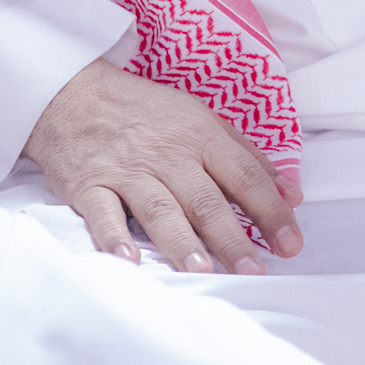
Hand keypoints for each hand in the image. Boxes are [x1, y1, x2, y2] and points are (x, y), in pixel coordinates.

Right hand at [24, 60, 302, 274]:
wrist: (73, 93)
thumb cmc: (144, 111)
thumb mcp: (200, 119)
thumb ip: (246, 156)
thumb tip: (290, 193)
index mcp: (201, 136)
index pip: (244, 175)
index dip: (270, 210)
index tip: (290, 243)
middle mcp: (168, 154)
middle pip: (206, 200)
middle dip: (232, 238)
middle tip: (254, 271)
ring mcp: (127, 170)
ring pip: (160, 209)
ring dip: (181, 242)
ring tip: (202, 271)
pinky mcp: (89, 185)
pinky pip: (103, 214)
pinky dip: (114, 238)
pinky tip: (129, 261)